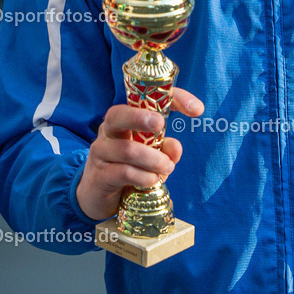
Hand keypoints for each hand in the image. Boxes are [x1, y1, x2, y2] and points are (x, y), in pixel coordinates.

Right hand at [76, 87, 203, 221]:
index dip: (172, 99)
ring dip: (154, 160)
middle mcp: (108, 131)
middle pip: (117, 115)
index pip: (144, 99)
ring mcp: (101, 153)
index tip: (197, 109)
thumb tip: (175, 148)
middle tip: (161, 125)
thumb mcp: (151, 157)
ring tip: (167, 168)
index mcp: (124, 120)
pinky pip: (124, 172)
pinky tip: (153, 180)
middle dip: (140, 118)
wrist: (97, 195)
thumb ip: (165, 150)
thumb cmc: (127, 168)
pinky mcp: (100, 176)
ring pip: (127, 150)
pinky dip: (144, 177)